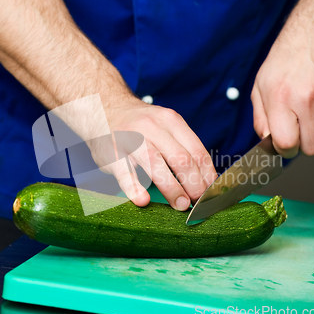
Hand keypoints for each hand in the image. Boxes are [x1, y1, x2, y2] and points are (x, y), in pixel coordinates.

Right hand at [95, 97, 217, 209]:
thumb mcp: (163, 126)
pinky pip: (124, 172)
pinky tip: (143, 200)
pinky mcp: (111, 152)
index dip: (207, 175)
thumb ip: (181, 148)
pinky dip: (134, 188)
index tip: (212, 194)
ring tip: (181, 205)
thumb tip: (205, 182)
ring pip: (155, 164)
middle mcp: (152, 127)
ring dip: (172, 189)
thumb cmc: (139, 126)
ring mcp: (130, 139)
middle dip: (194, 184)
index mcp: (171, 121)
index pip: (197, 151)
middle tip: (199, 203)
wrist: (102, 108)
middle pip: (180, 159)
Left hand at [251, 12, 313, 157]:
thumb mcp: (260, 87)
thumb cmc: (286, 59)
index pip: (287, 144)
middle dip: (301, 144)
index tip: (281, 142)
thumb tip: (267, 141)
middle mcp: (308, 100)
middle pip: (311, 147)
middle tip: (294, 129)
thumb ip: (261, 119)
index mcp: (282, 98)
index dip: (283, 148)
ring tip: (305, 113)